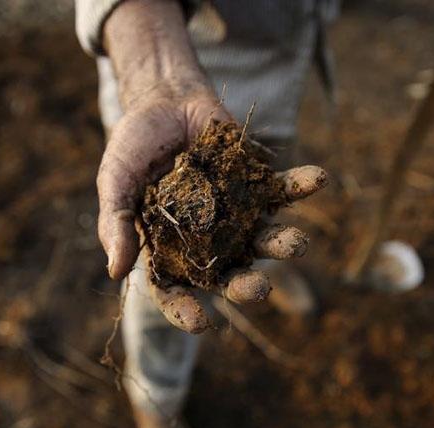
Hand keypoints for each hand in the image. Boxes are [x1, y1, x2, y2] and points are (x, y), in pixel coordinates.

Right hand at [135, 165, 327, 333]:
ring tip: (297, 243)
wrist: (165, 99)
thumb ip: (116, 223)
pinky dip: (300, 186)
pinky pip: (282, 190)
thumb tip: (117, 271)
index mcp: (167, 248)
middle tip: (260, 289)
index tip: (199, 322)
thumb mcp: (116, 181)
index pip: (174, 289)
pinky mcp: (256, 184)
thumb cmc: (134, 147)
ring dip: (281, 244)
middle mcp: (205, 240)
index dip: (184, 309)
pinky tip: (317, 180)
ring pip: (261, 239)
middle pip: (226, 274)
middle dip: (244, 285)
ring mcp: (234, 214)